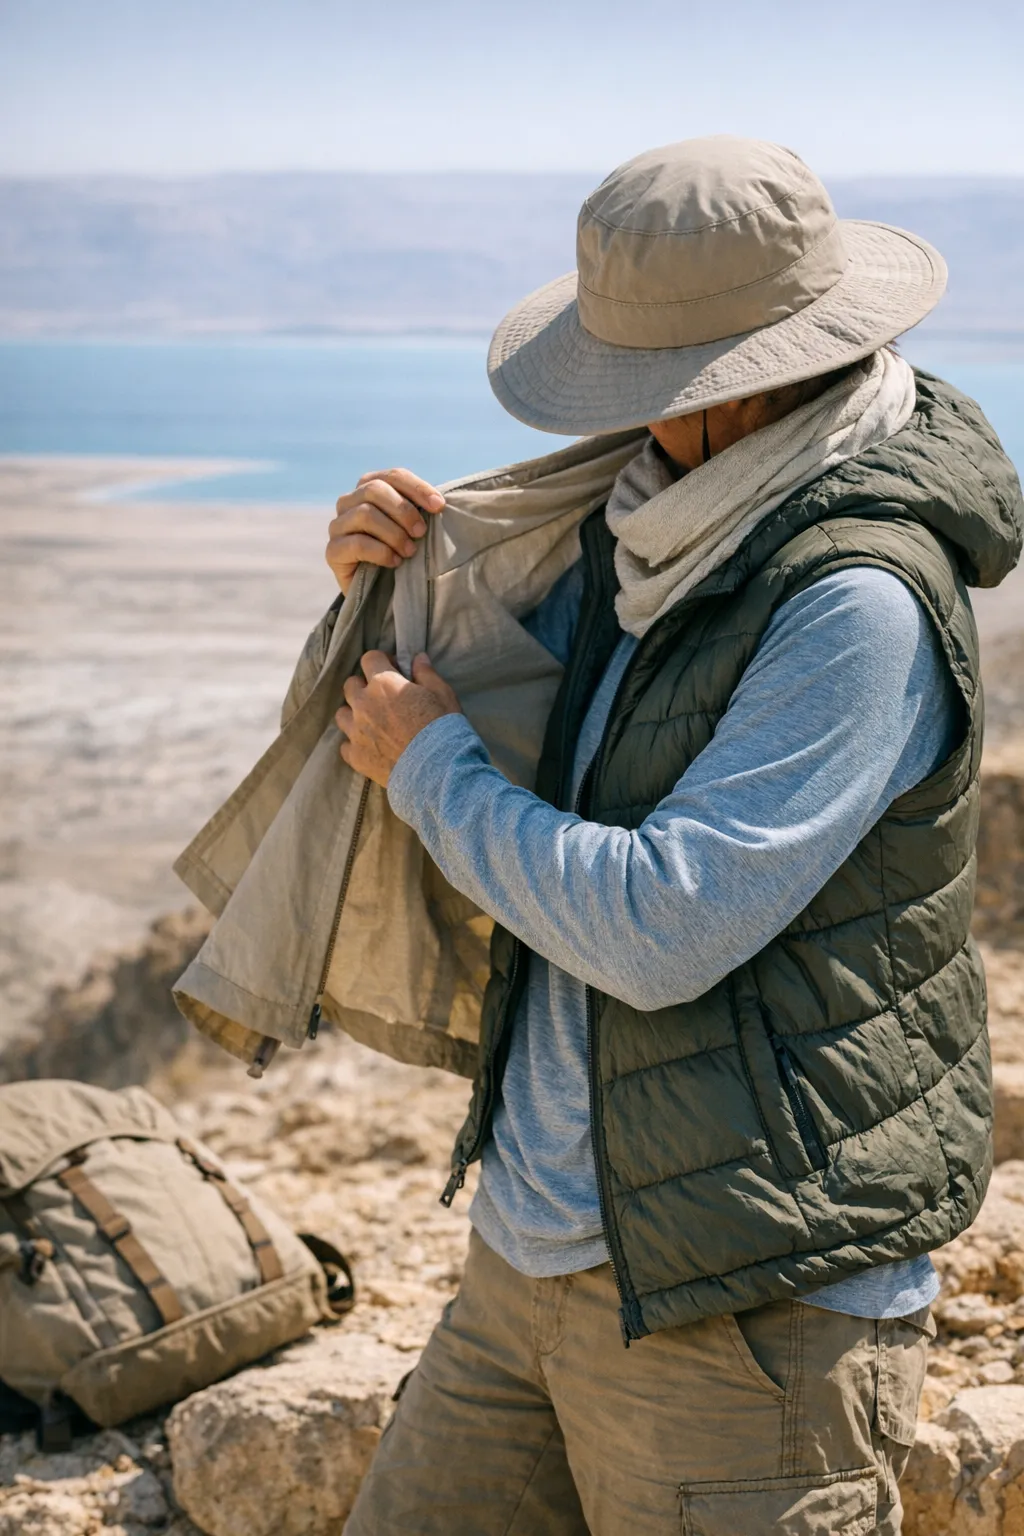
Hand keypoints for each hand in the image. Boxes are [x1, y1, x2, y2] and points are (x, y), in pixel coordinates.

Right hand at [327, 468, 444, 594]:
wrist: (378, 590)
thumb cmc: (399, 551)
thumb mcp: (410, 527)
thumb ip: (418, 510)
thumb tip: (440, 502)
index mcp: (369, 487)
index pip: (393, 476)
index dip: (417, 488)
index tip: (439, 506)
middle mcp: (348, 502)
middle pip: (374, 490)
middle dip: (403, 510)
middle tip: (420, 532)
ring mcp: (338, 526)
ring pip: (365, 514)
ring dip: (394, 533)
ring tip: (410, 550)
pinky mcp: (333, 551)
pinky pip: (357, 544)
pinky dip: (381, 552)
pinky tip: (395, 562)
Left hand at [336, 651, 461, 786]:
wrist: (436, 771)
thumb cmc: (442, 728)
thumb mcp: (442, 694)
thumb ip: (426, 674)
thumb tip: (418, 658)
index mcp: (383, 684)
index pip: (369, 658)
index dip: (382, 661)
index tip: (394, 670)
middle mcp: (363, 704)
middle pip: (350, 685)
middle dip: (364, 686)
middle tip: (383, 697)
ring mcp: (356, 732)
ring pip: (342, 714)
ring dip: (354, 714)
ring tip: (372, 722)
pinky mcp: (356, 756)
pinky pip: (345, 745)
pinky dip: (355, 744)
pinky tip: (370, 747)